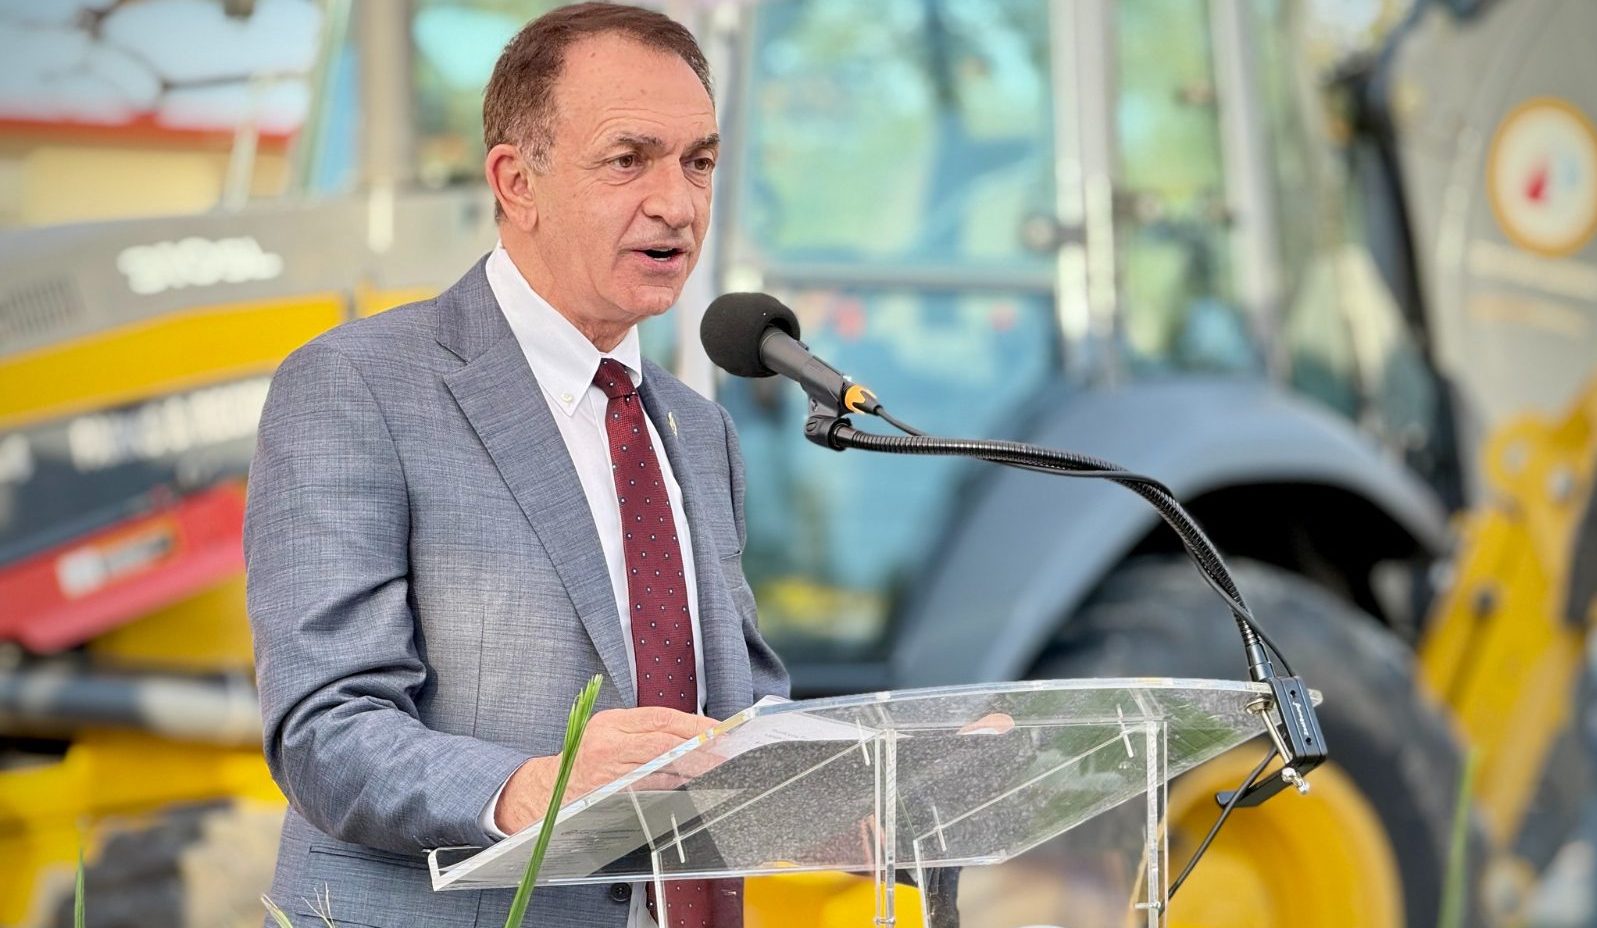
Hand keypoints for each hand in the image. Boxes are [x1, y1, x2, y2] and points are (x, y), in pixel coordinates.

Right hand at [494, 706, 716, 833]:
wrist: (549, 791)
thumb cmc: (587, 758)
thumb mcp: (610, 731)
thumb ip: (645, 728)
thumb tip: (692, 730)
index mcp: (612, 722)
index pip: (661, 719)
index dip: (694, 725)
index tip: (719, 730)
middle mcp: (609, 745)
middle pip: (665, 744)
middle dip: (700, 748)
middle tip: (725, 753)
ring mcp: (610, 773)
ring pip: (662, 769)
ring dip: (693, 770)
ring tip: (716, 768)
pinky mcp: (612, 797)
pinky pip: (652, 791)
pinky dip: (675, 788)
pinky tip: (692, 786)